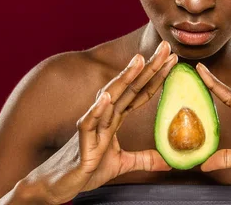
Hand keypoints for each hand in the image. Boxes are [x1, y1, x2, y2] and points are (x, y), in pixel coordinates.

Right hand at [22, 41, 177, 204]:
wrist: (57, 184)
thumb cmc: (86, 169)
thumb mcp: (122, 164)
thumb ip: (145, 159)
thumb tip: (168, 161)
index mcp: (115, 119)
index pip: (140, 92)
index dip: (156, 76)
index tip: (173, 59)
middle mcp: (105, 116)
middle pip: (130, 87)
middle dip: (148, 67)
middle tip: (166, 47)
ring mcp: (93, 127)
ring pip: (111, 98)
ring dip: (124, 78)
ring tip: (139, 60)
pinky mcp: (82, 143)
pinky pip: (88, 123)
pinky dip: (97, 109)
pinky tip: (106, 97)